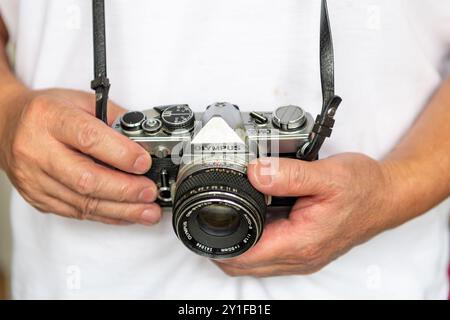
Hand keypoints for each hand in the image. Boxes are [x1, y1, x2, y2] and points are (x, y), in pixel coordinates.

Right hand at [0, 87, 160, 224]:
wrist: (6, 124)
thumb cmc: (46, 111)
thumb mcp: (80, 100)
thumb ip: (113, 118)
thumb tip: (144, 142)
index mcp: (49, 118)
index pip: (88, 138)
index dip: (121, 153)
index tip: (144, 162)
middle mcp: (37, 150)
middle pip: (85, 179)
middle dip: (125, 190)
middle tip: (150, 192)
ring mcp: (34, 178)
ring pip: (82, 203)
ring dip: (121, 210)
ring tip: (147, 211)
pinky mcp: (37, 198)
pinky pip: (75, 213)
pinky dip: (105, 215)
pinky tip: (126, 215)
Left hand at [216, 153, 398, 276]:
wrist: (386, 196)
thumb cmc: (364, 189)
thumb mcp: (327, 175)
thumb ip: (287, 175)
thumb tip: (254, 173)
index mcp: (301, 242)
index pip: (246, 257)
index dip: (220, 244)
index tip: (206, 224)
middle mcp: (300, 256)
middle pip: (245, 266)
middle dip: (223, 246)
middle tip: (212, 218)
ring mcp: (303, 256)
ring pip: (256, 262)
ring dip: (240, 244)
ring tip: (232, 215)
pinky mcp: (305, 249)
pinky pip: (269, 253)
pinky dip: (256, 240)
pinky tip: (256, 217)